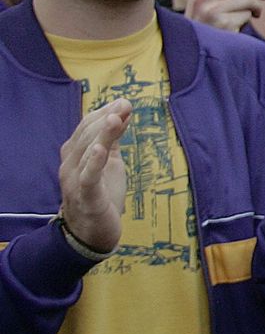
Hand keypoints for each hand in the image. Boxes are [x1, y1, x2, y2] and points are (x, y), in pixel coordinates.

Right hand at [58, 100, 131, 253]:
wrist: (92, 232)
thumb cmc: (101, 193)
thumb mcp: (110, 162)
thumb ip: (113, 140)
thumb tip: (122, 113)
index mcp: (75, 154)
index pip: (87, 128)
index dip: (105, 113)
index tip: (124, 101)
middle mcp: (70, 164)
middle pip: (86, 136)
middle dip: (106, 118)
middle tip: (125, 104)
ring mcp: (75, 181)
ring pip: (86, 153)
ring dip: (102, 134)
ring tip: (115, 117)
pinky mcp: (86, 197)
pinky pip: (88, 178)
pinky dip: (94, 162)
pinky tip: (101, 150)